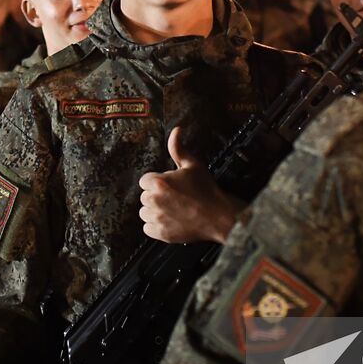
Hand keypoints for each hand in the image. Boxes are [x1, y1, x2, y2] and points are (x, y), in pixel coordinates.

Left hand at [137, 127, 243, 244]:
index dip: (157, 182)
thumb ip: (178, 148)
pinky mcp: (160, 233)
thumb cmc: (206, 189)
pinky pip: (148, 228)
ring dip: (155, 211)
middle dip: (156, 196)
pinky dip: (157, 226)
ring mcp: (156, 218)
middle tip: (175, 198)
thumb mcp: (193, 165)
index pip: (145, 181)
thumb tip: (176, 130)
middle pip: (144, 196)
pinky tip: (171, 220)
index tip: (170, 186)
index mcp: (159, 182)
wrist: (218, 216)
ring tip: (173, 209)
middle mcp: (154, 200)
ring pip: (145, 212)